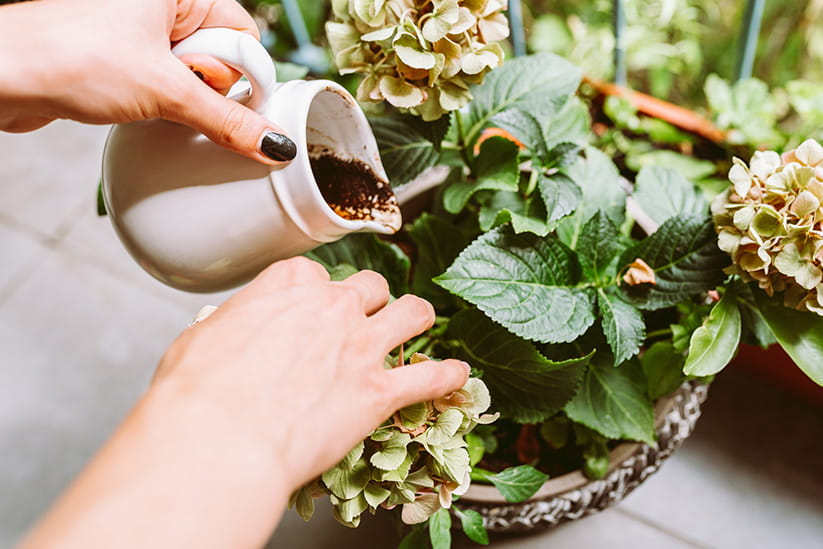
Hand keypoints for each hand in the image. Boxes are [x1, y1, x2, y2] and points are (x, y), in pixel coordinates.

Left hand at [0, 0, 294, 163]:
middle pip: (220, 56)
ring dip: (183, 100)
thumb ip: (228, 120)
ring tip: (149, 98)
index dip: (241, 75)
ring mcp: (140, 29)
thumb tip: (273, 143)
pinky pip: (167, 85)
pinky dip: (163, 103)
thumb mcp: (166, 92)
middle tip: (174, 92)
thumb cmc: (68, 56)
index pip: (242, 34)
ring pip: (193, 76)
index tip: (232, 103)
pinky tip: (142, 108)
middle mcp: (161, 4)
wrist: (3, 76)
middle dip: (206, 87)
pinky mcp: (124, 57)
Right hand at [20, 258, 468, 547]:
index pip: (313, 275)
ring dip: (416, 317)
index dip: (314, 293)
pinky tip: (456, 375)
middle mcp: (332, 307)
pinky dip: (446, 376)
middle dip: (368, 299)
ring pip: (410, 312)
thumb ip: (233, 327)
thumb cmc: (199, 393)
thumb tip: (231, 333)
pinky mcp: (379, 392)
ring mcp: (361, 347)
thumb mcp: (201, 339)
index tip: (310, 307)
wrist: (221, 436)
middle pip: (369, 286)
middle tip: (364, 316)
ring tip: (419, 321)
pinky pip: (429, 377)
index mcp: (288, 286)